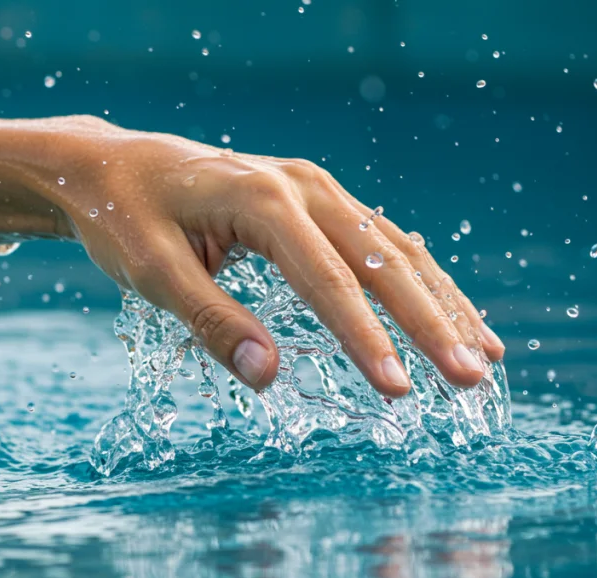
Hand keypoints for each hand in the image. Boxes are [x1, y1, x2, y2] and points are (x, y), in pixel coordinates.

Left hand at [41, 117, 504, 395]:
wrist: (111, 166)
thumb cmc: (124, 217)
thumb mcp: (153, 272)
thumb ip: (212, 322)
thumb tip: (269, 378)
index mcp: (261, 198)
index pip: (328, 280)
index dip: (366, 340)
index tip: (400, 392)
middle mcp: (301, 185)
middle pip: (381, 260)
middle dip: (429, 324)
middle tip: (470, 382)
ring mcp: (313, 187)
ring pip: (394, 248)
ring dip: (440, 303)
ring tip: (485, 359)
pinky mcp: (314, 199)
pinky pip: (379, 241)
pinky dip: (420, 281)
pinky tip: (452, 314)